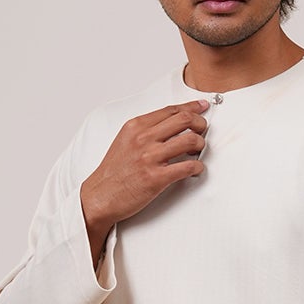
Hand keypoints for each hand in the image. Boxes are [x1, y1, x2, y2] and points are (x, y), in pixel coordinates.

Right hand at [81, 99, 209, 232]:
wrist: (100, 196)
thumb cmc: (113, 172)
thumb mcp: (124, 141)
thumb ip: (145, 131)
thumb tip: (169, 125)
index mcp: (136, 126)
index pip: (171, 110)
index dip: (191, 107)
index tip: (202, 107)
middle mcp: (143, 138)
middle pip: (184, 120)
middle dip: (200, 123)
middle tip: (203, 131)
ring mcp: (150, 158)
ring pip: (190, 140)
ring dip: (200, 144)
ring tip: (197, 151)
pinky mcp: (156, 178)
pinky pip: (187, 167)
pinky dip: (197, 167)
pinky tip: (195, 169)